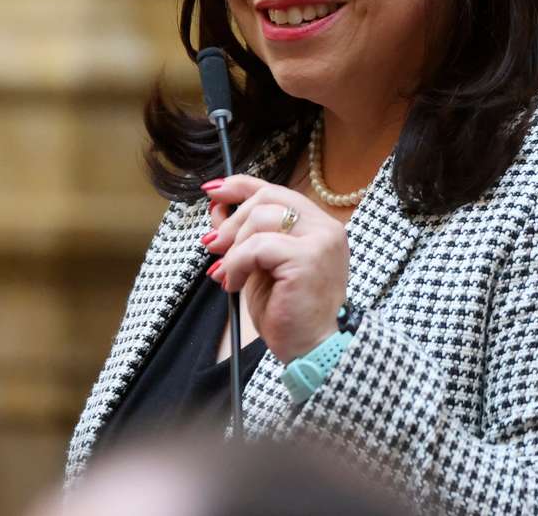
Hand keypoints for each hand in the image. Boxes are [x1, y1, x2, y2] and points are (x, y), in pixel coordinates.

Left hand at [202, 175, 347, 361]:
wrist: (312, 350)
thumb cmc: (290, 313)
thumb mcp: (262, 266)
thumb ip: (247, 237)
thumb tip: (217, 209)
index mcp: (318, 227)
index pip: (276, 191)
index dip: (241, 186)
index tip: (212, 191)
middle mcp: (325, 228)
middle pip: (267, 198)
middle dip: (232, 221)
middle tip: (213, 247)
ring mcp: (320, 241)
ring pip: (261, 219)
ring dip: (234, 247)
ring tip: (228, 274)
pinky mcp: (307, 258)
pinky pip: (257, 246)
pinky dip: (237, 263)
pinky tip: (233, 283)